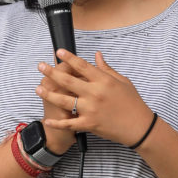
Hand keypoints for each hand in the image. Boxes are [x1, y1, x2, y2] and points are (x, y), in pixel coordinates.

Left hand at [36, 49, 153, 146]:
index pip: (82, 66)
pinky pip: (70, 123)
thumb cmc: (133, 102)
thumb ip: (106, 68)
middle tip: (40, 66)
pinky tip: (48, 120)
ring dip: (49, 94)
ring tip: (38, 88)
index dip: (69, 58)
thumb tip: (96, 55)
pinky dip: (58, 123)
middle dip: (52, 72)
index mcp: (104, 81)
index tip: (58, 52)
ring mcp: (91, 109)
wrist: (139, 126)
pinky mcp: (89, 124)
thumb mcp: (122, 81)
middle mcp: (95, 93)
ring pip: (64, 101)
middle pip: (68, 81)